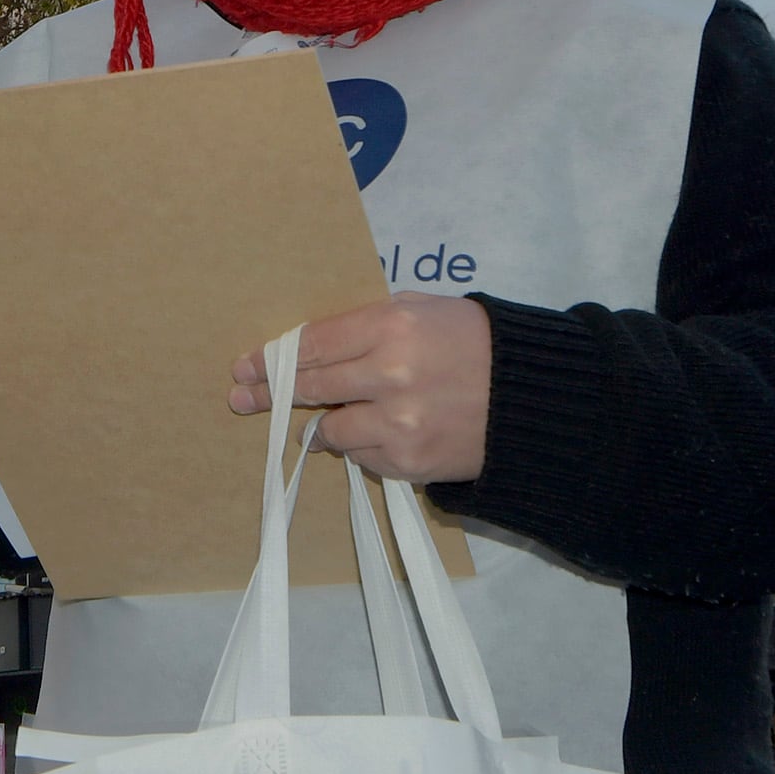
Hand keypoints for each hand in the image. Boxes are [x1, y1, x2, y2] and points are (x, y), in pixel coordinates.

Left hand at [228, 292, 490, 484]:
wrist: (532, 401)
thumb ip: (366, 325)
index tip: (246, 366)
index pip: (312, 345)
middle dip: (270, 393)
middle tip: (242, 398)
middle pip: (310, 387)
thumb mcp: (422, 311)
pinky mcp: (409, 462)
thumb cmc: (475, 344)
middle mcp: (389, 376)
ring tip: (323, 420)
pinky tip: (376, 433)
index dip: (272, 357)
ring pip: (330, 430)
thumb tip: (310, 347)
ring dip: (322, 425)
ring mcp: (398, 424)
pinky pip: (362, 458)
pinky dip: (362, 446)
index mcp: (391, 327)